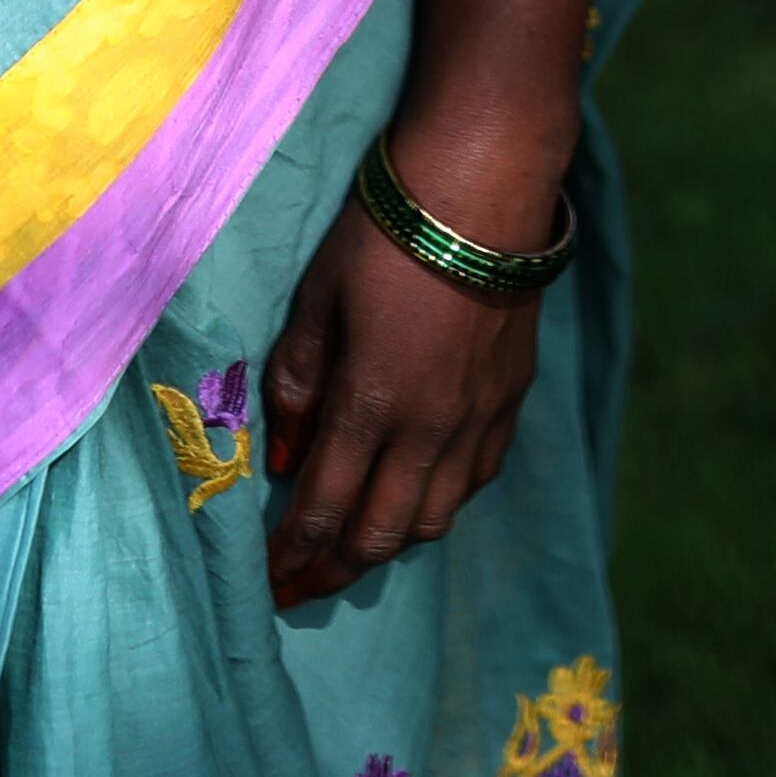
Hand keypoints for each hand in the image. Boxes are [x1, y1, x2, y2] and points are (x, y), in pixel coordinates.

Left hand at [259, 119, 559, 608]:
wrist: (484, 188)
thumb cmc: (384, 233)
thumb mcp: (317, 297)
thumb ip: (296, 382)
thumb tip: (284, 457)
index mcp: (371, 403)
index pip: (322, 510)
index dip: (291, 557)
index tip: (265, 583)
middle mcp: (429, 429)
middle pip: (379, 535)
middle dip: (333, 572)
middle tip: (301, 587)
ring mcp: (478, 419)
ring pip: (434, 520)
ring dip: (388, 545)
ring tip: (355, 548)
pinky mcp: (510, 400)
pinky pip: (475, 480)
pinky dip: (440, 504)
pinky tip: (419, 495)